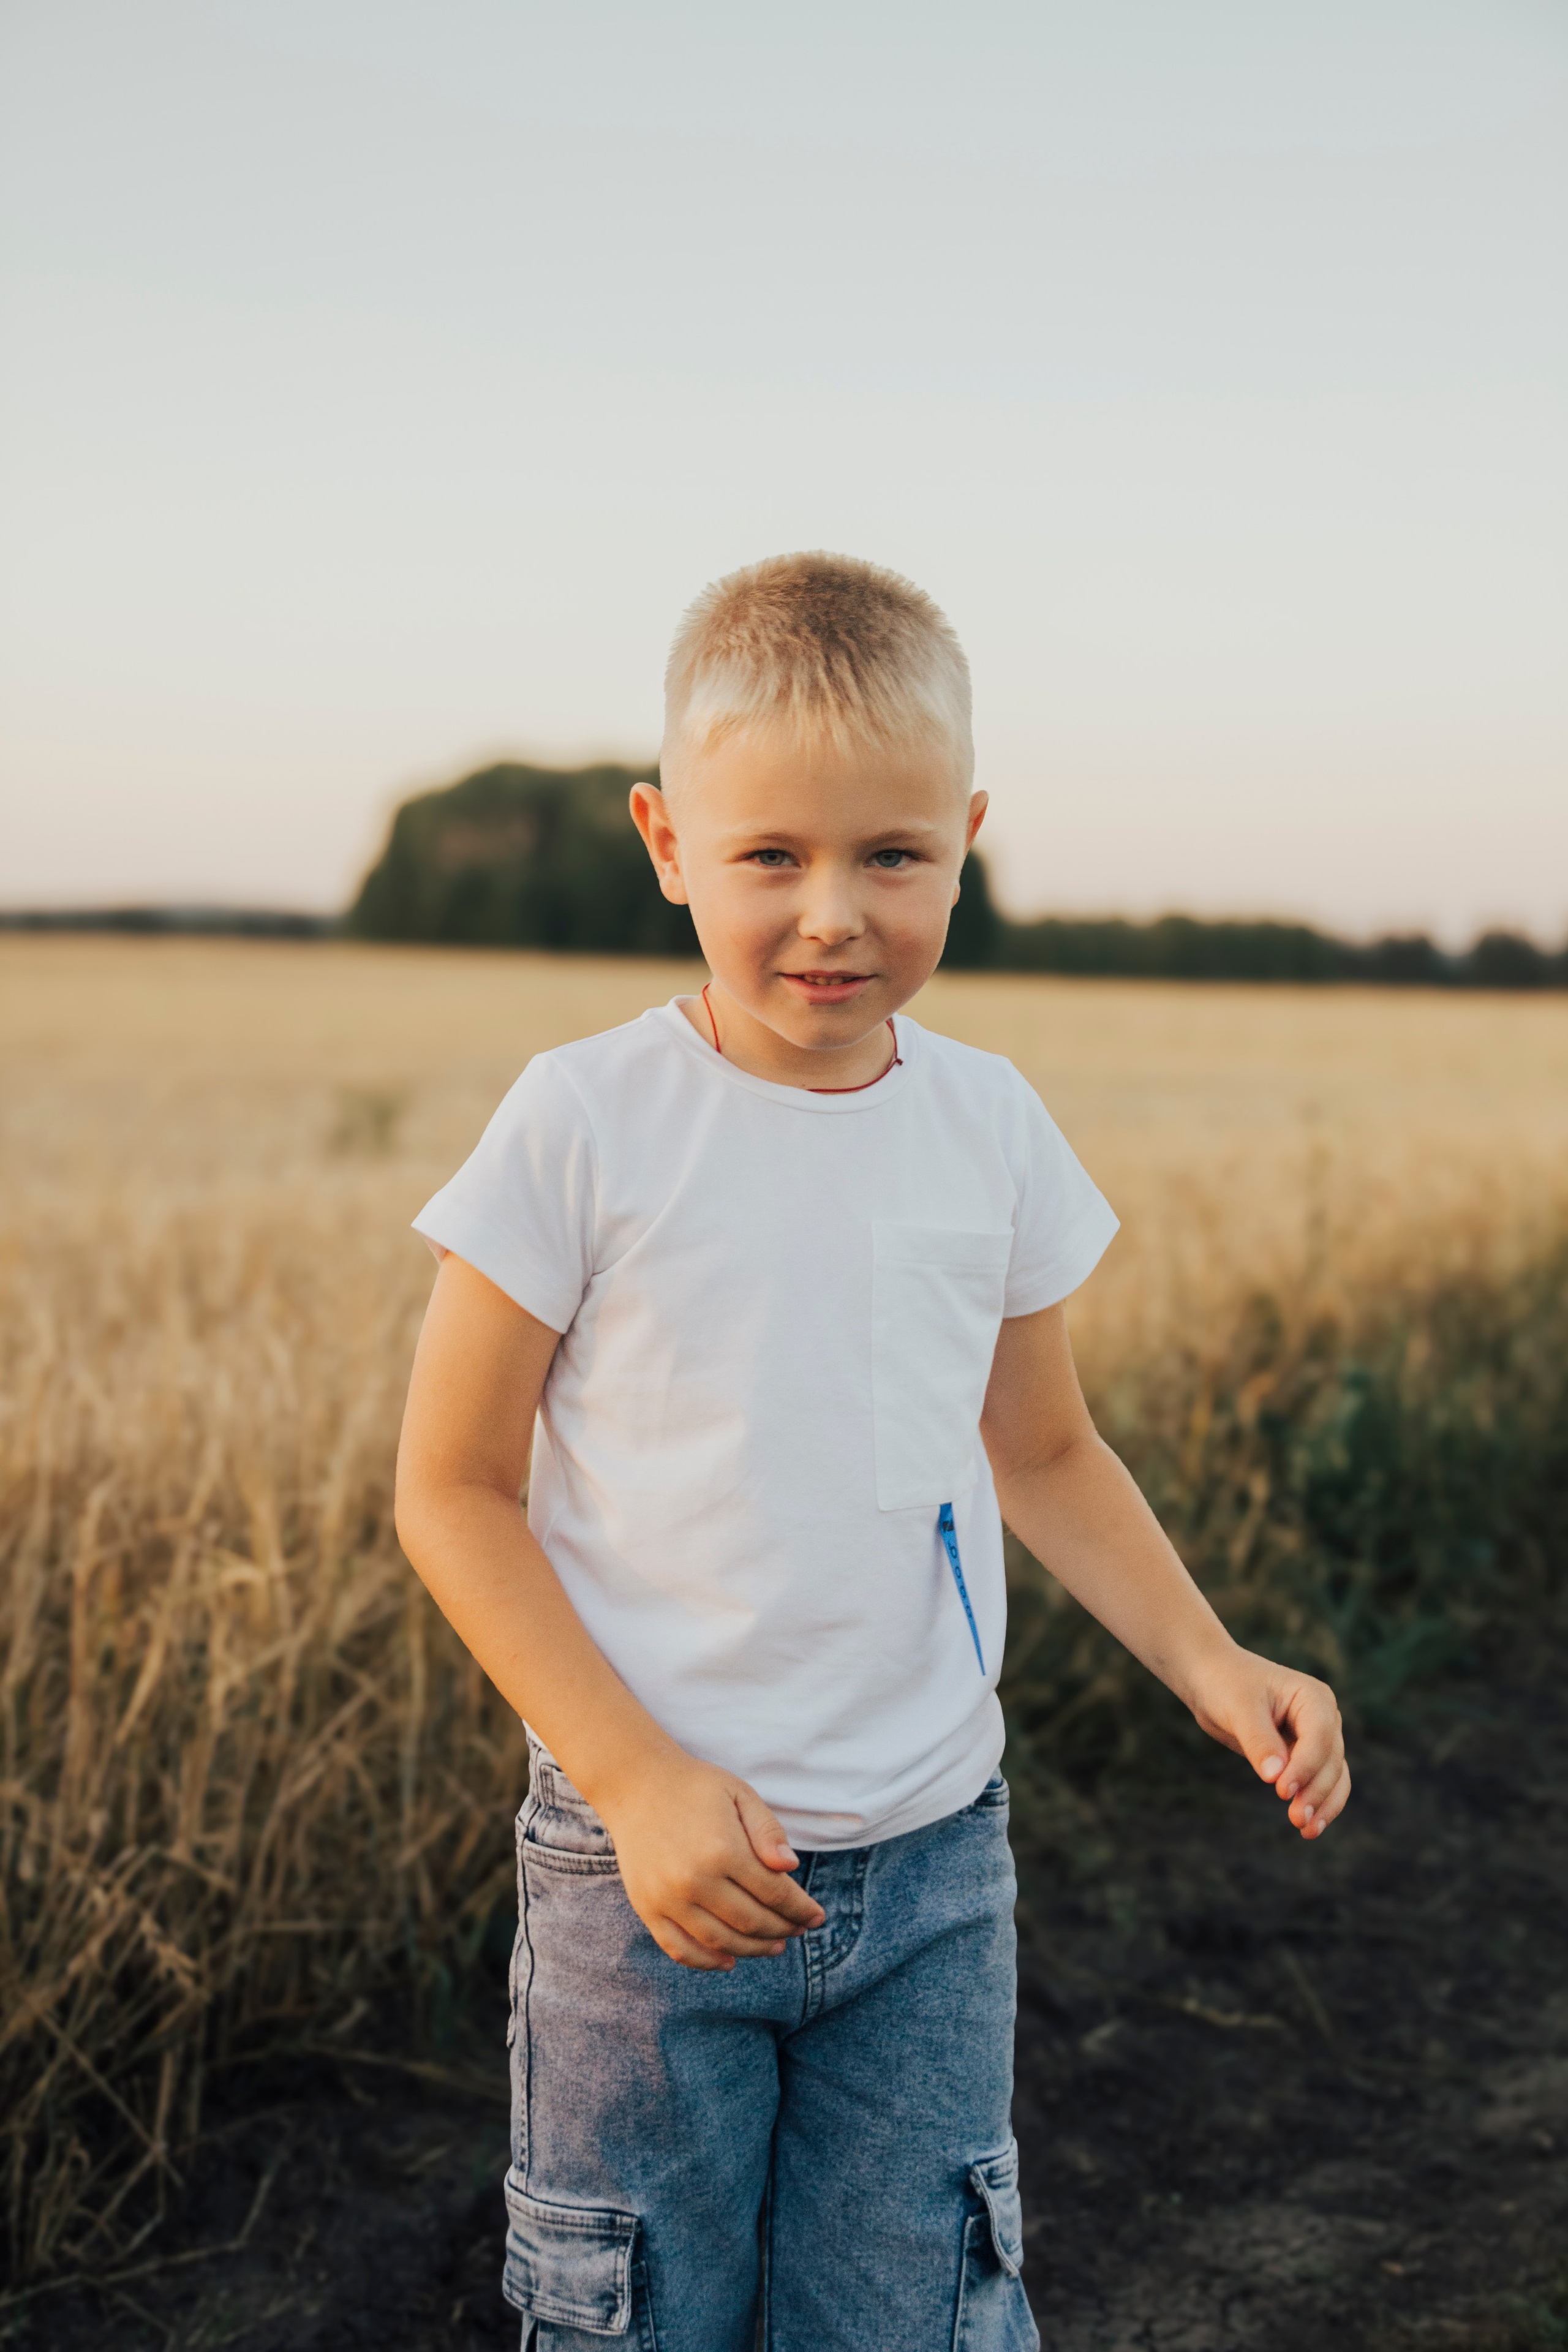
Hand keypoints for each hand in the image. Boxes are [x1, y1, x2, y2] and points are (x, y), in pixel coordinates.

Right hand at [594, 1751, 825, 1970]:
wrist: (635, 1785)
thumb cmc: (695, 1787)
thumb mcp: (739, 1793)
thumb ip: (767, 1830)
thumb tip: (790, 1866)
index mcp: (723, 1849)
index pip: (774, 1892)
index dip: (800, 1908)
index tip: (817, 1917)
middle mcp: (694, 1880)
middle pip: (751, 1921)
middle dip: (782, 1929)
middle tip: (798, 1930)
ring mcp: (667, 1898)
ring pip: (720, 1941)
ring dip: (752, 1950)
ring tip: (774, 1946)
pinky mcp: (647, 1908)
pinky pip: (680, 1948)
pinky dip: (706, 1962)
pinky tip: (728, 1960)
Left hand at [1187, 1644, 1350, 1839]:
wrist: (1211, 1681)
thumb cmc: (1225, 1685)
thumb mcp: (1238, 1708)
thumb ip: (1258, 1740)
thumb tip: (1275, 1777)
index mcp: (1313, 1697)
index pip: (1320, 1737)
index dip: (1305, 1766)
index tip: (1282, 1791)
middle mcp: (1323, 1717)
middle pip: (1331, 1761)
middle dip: (1315, 1791)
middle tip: (1296, 1820)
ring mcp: (1317, 1738)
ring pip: (1333, 1777)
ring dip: (1323, 1804)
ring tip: (1306, 1830)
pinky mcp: (1304, 1756)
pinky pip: (1320, 1782)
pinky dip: (1317, 1803)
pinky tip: (1308, 1827)